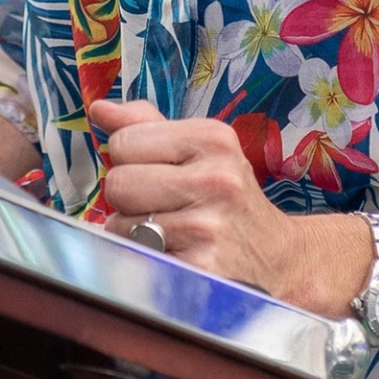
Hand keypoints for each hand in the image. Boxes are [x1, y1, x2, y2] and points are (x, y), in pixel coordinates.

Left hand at [93, 98, 368, 310]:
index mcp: (213, 139)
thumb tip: (99, 109)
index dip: (130, 161)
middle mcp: (216, 179)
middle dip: (128, 199)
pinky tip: (174, 258)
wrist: (279, 260)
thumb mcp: (201, 150)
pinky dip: (144, 262)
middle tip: (162, 207)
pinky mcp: (200, 269)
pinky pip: (136, 259)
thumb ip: (147, 126)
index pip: (123, 142)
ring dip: (133, 235)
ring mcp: (209, 227)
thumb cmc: (227, 199)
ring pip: (120, 226)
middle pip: (117, 183)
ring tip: (169, 235)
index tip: (159, 174)